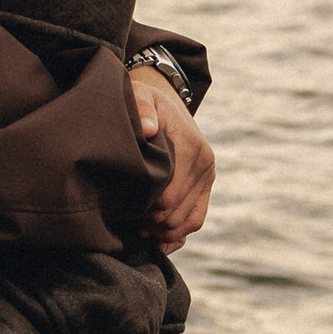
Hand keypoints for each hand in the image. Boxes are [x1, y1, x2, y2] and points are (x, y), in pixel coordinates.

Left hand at [132, 71, 214, 255]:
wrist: (166, 103)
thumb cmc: (146, 103)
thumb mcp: (141, 96)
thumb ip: (142, 108)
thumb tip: (146, 129)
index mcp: (191, 147)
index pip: (168, 196)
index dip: (145, 209)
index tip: (124, 208)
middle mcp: (205, 164)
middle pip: (176, 214)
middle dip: (151, 222)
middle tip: (126, 220)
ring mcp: (207, 178)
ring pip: (187, 223)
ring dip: (162, 232)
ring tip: (138, 227)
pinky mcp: (206, 187)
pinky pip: (195, 221)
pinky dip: (176, 235)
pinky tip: (154, 237)